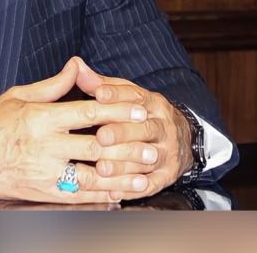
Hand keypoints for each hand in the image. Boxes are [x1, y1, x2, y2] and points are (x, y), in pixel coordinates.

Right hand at [0, 57, 149, 202]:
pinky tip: (121, 192)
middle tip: (153, 141)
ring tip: (146, 171)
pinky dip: (103, 195)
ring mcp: (45, 172)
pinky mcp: (44, 192)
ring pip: (93, 175)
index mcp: (40, 118)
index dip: (117, 110)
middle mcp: (45, 146)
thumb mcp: (19, 95)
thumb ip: (53, 84)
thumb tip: (77, 66)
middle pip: (96, 145)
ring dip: (122, 174)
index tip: (140, 108)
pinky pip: (79, 196)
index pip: (87, 112)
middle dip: (127, 143)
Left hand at [75, 58, 193, 200]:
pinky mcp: (167, 175)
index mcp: (152, 102)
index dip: (116, 94)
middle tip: (100, 137)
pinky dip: (133, 188)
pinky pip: (152, 183)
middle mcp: (163, 126)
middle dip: (122, 132)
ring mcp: (167, 151)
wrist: (181, 137)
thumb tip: (75, 65)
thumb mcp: (126, 94)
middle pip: (145, 128)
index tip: (99, 95)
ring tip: (102, 168)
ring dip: (124, 164)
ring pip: (148, 158)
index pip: (136, 96)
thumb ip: (101, 83)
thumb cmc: (140, 113)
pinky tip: (114, 191)